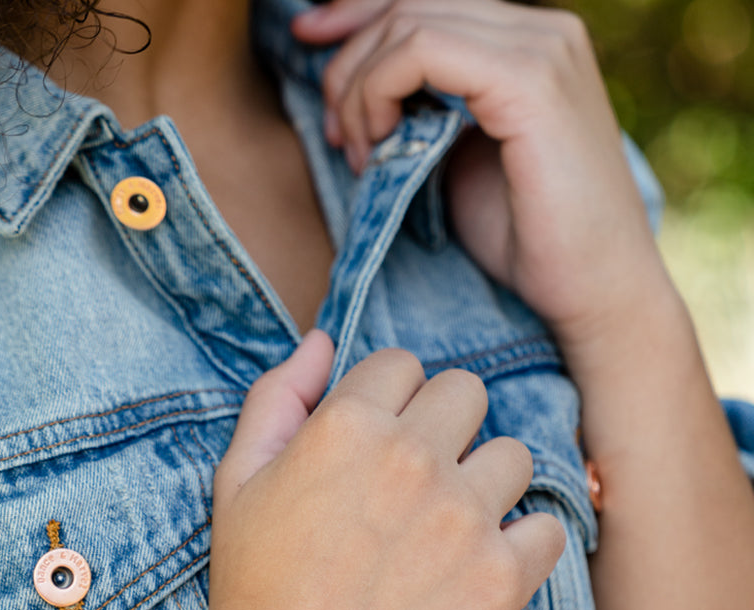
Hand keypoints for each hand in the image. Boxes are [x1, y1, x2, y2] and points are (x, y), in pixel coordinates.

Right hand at [169, 331, 564, 609]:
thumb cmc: (251, 589)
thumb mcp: (236, 481)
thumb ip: (277, 397)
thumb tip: (322, 339)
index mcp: (345, 428)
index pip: (403, 364)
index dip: (389, 402)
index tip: (378, 444)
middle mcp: (410, 460)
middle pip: (468, 393)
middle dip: (442, 428)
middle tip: (414, 486)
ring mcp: (462, 520)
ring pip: (514, 456)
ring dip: (485, 485)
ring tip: (445, 533)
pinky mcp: (500, 582)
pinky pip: (547, 530)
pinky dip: (521, 547)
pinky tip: (475, 572)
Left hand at [291, 0, 673, 368]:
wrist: (593, 290)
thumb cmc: (528, 240)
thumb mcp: (458, 160)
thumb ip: (424, 113)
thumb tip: (359, 94)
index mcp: (526, 43)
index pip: (423, 0)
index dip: (355, 13)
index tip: (306, 41)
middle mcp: (539, 29)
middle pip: (408, 3)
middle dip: (349, 63)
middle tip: (339, 137)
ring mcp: (540, 48)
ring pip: (407, 22)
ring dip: (360, 89)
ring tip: (363, 156)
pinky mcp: (530, 82)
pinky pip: (421, 52)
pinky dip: (379, 96)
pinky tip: (380, 153)